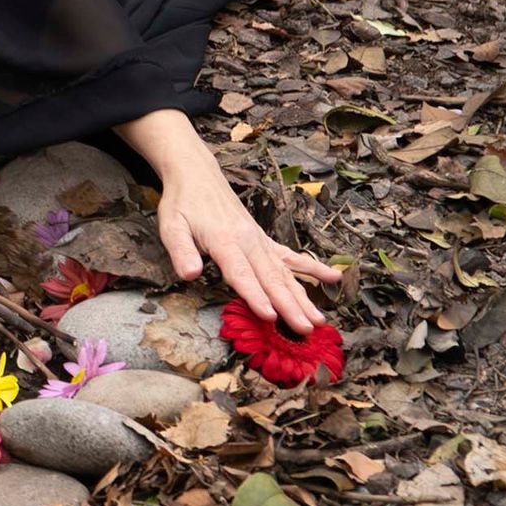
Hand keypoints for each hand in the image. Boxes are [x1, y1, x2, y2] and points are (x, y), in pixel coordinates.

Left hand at [154, 152, 341, 333]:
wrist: (198, 175)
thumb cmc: (182, 204)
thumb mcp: (171, 226)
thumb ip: (180, 251)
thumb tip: (188, 274)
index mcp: (224, 241)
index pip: (241, 273)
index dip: (255, 296)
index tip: (270, 316)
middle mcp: (248, 241)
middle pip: (270, 278)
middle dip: (289, 306)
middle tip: (306, 330)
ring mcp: (259, 241)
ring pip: (285, 272)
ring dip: (303, 297)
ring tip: (320, 320)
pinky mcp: (264, 240)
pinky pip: (292, 256)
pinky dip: (313, 267)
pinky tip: (334, 277)